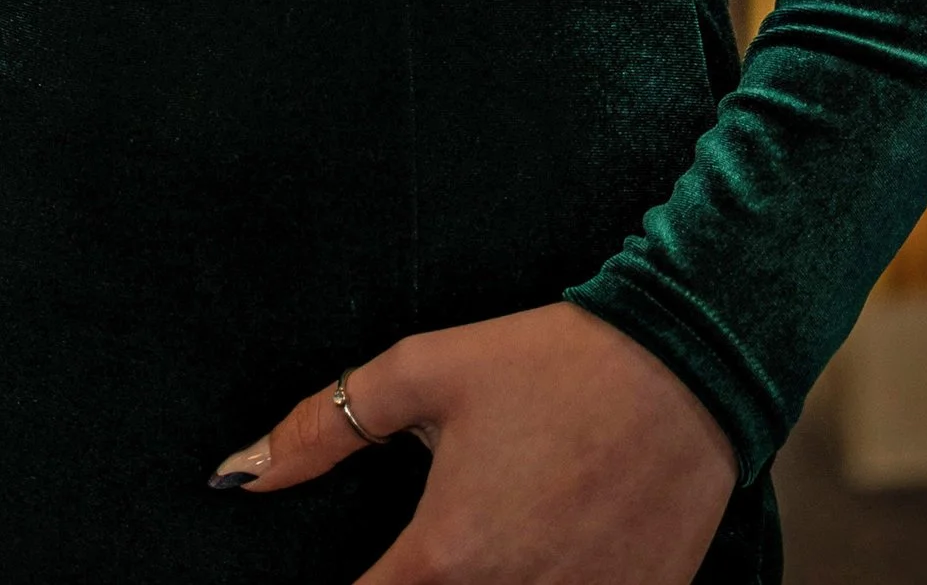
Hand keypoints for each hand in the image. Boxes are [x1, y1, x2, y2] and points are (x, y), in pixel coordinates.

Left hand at [210, 302, 738, 584]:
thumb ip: (326, 427)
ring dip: (484, 584)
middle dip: (422, 583)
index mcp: (447, 554)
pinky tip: (550, 549)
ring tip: (495, 536)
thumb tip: (242, 474)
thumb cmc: (553, 363)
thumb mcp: (427, 370)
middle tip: (445, 538)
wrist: (684, 363)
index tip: (364, 571)